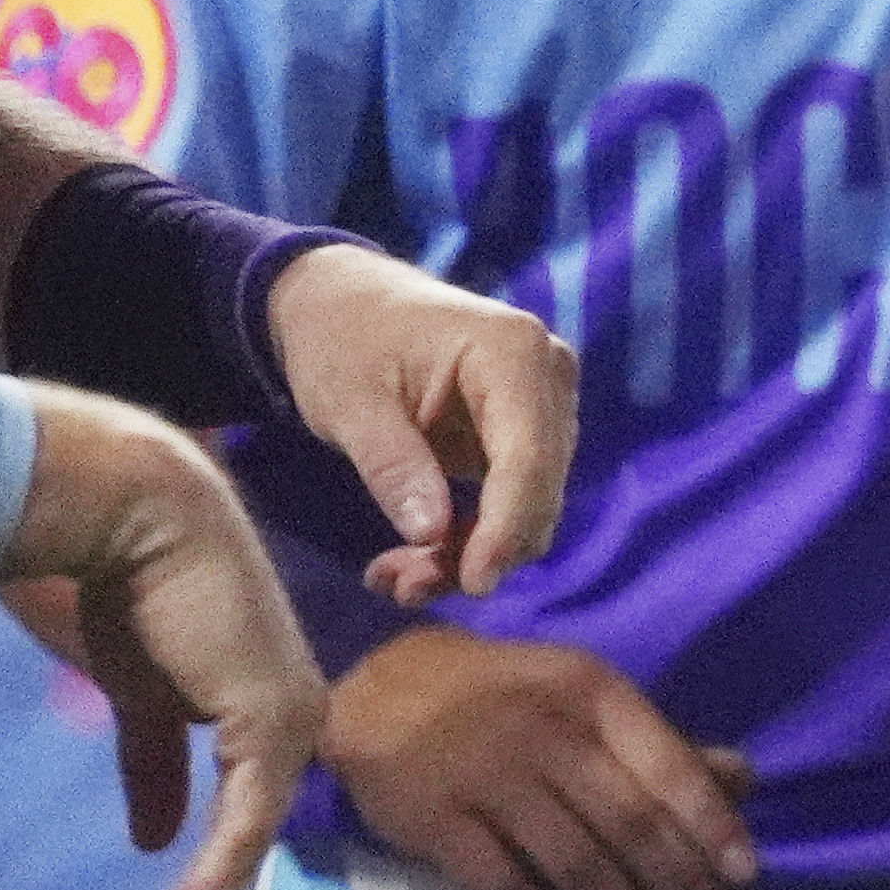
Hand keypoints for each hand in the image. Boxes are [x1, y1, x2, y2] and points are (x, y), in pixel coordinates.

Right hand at [0, 386, 331, 889]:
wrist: (142, 521)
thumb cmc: (135, 591)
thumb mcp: (139, 697)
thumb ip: (151, 765)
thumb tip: (147, 839)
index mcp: (266, 707)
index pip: (244, 803)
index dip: (212, 865)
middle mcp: (295, 715)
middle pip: (253, 825)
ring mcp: (293, 717)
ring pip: (250, 832)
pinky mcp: (273, 720)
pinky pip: (243, 817)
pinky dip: (213, 872)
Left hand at [260, 244, 578, 603]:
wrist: (342, 301)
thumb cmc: (341, 336)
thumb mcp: (348, 402)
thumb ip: (392, 465)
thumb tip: (431, 535)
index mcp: (513, 352)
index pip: (529, 457)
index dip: (506, 528)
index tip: (474, 584)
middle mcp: (548, 376)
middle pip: (536, 490)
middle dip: (478, 550)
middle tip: (400, 587)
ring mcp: (542, 406)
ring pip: (527, 506)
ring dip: (468, 552)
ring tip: (393, 578)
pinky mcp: (524, 433)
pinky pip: (510, 502)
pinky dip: (467, 537)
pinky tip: (413, 560)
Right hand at [325, 627, 759, 889]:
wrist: (377, 684)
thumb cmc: (503, 694)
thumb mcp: (586, 695)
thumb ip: (660, 743)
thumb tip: (744, 781)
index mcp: (595, 696)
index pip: (669, 767)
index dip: (711, 826)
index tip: (744, 877)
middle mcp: (547, 735)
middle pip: (629, 826)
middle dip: (680, 889)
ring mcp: (488, 781)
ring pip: (574, 866)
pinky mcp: (437, 825)